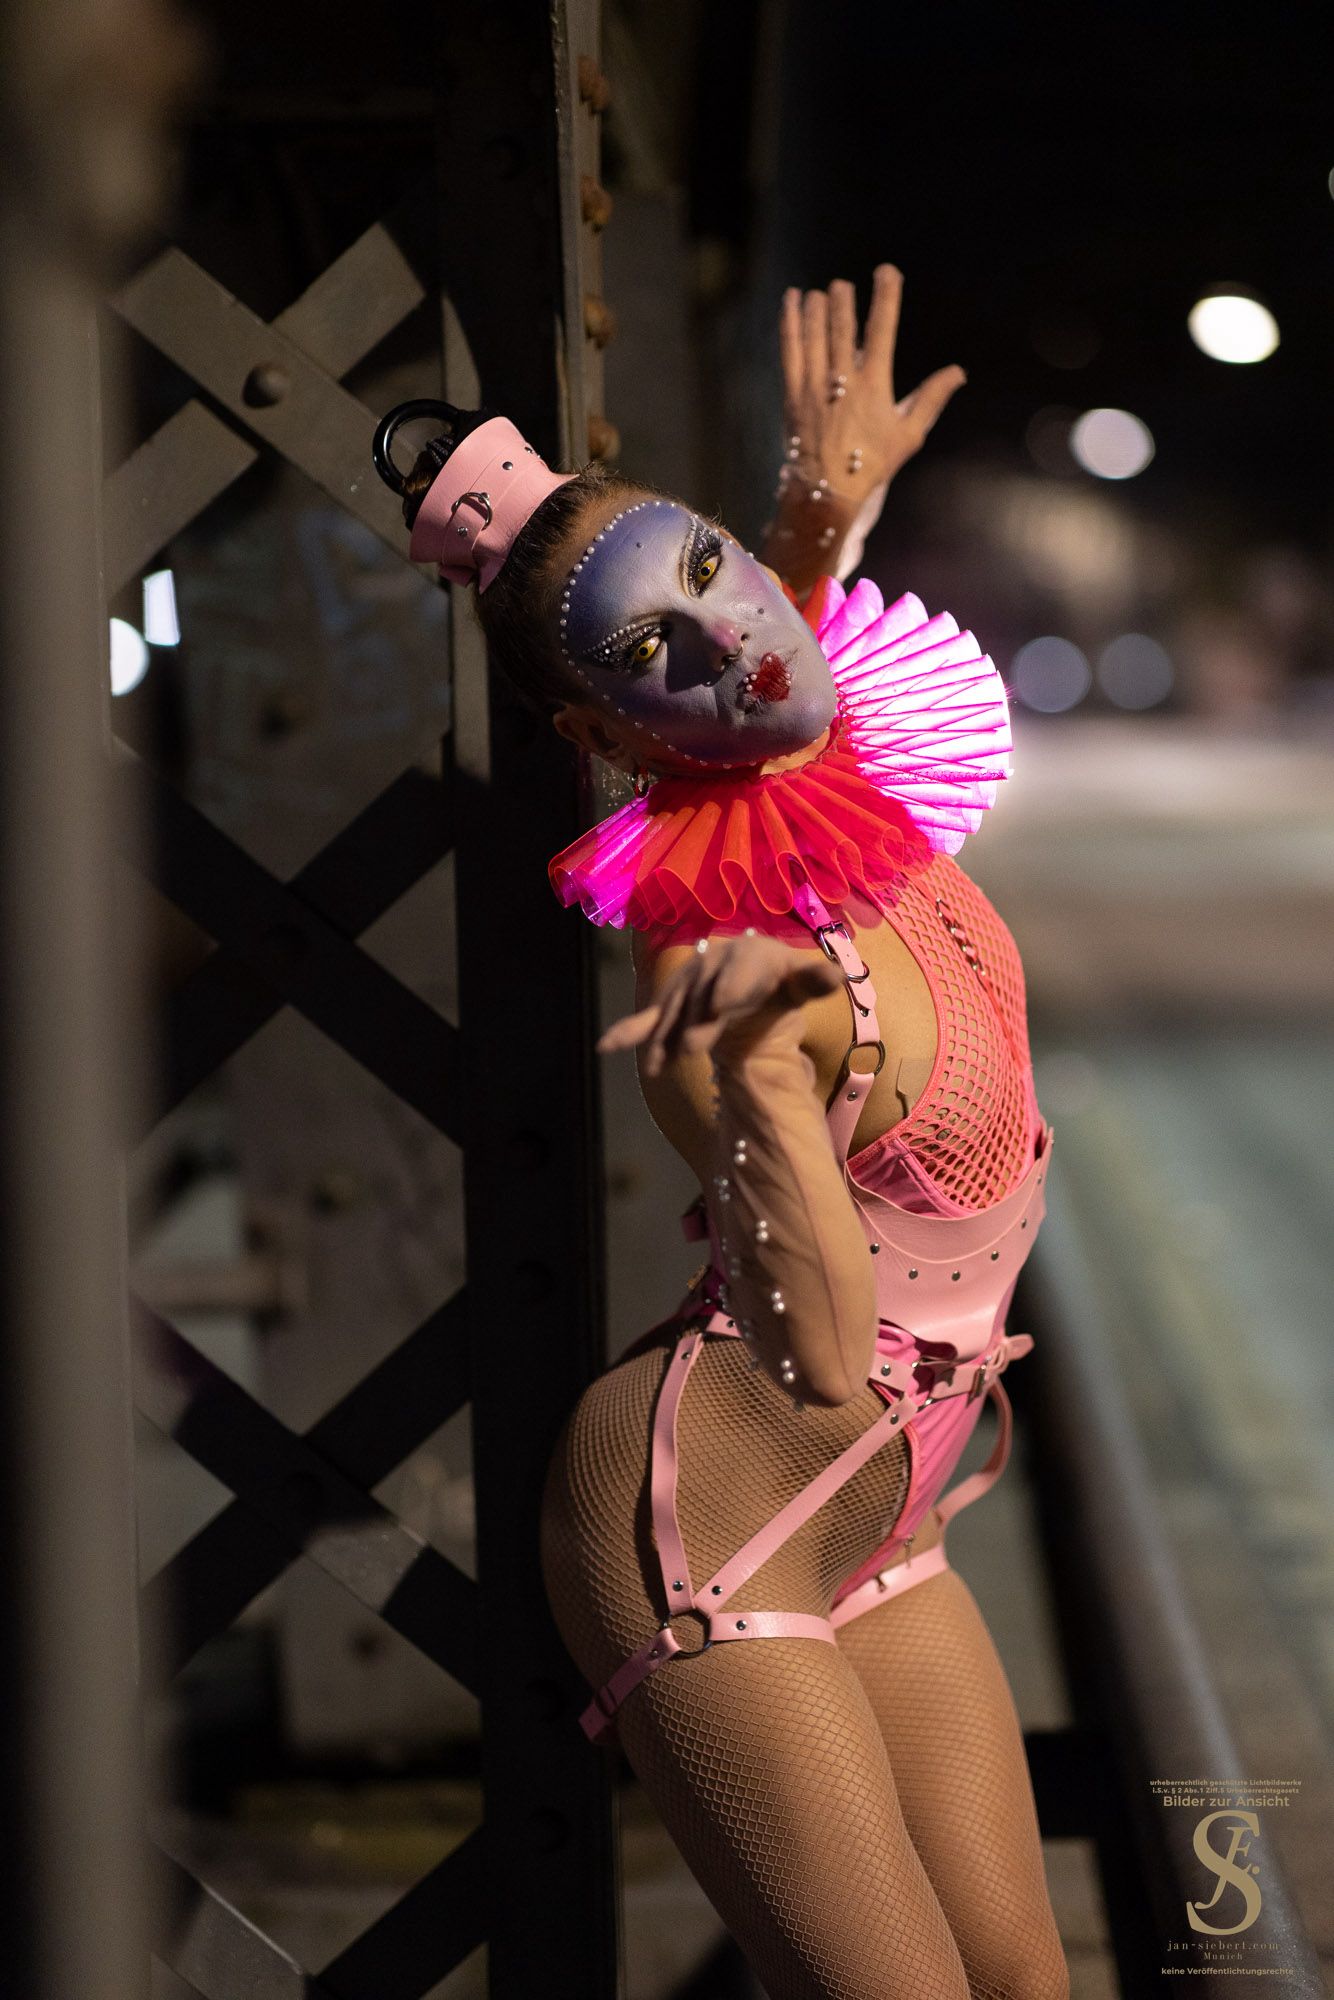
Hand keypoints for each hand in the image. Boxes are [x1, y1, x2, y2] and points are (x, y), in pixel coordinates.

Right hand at [598, 935, 843, 1077]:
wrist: (750, 977)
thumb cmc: (780, 981)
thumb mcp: (800, 983)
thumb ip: (814, 981)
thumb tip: (838, 975)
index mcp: (748, 957)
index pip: (738, 973)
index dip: (730, 987)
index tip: (721, 1006)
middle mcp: (712, 966)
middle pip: (702, 997)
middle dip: (695, 1022)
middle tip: (693, 1049)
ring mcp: (689, 987)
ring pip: (674, 1012)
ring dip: (664, 1038)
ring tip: (659, 1066)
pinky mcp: (672, 1007)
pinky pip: (648, 1019)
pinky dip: (628, 1032)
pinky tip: (605, 1047)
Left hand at [779, 264, 964, 506]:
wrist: (827, 493)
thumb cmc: (872, 465)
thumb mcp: (909, 435)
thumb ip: (931, 399)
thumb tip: (958, 372)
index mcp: (874, 386)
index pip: (882, 330)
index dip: (885, 297)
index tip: (887, 272)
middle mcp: (842, 381)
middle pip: (843, 328)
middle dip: (844, 301)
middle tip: (844, 284)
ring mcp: (814, 386)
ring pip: (815, 334)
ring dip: (817, 308)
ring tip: (820, 291)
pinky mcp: (793, 393)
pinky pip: (789, 350)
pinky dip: (790, 323)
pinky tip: (791, 301)